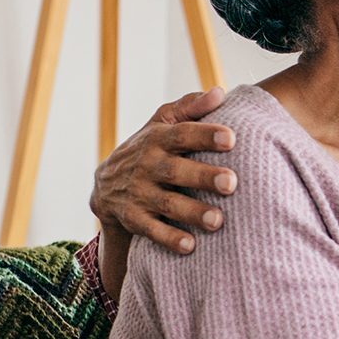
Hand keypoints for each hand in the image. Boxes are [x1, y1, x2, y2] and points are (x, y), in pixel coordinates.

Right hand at [90, 88, 236, 254]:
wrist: (106, 186)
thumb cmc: (151, 149)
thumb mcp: (162, 124)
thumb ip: (190, 108)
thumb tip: (219, 92)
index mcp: (157, 139)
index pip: (182, 133)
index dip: (205, 135)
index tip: (231, 137)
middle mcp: (146, 165)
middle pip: (175, 170)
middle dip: (203, 176)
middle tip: (232, 183)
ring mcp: (138, 193)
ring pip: (167, 203)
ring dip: (192, 212)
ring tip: (218, 220)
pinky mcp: (133, 219)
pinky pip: (151, 231)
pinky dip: (169, 239)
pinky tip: (190, 246)